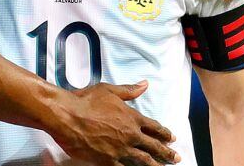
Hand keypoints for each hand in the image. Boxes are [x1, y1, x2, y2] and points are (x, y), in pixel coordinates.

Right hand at [49, 81, 178, 165]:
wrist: (67, 116)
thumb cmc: (86, 100)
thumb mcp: (109, 90)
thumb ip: (129, 90)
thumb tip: (145, 85)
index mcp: (131, 118)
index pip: (153, 127)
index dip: (164, 133)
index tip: (172, 138)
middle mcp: (130, 135)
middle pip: (153, 146)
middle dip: (166, 153)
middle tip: (176, 158)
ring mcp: (120, 149)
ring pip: (143, 160)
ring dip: (155, 164)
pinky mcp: (108, 160)